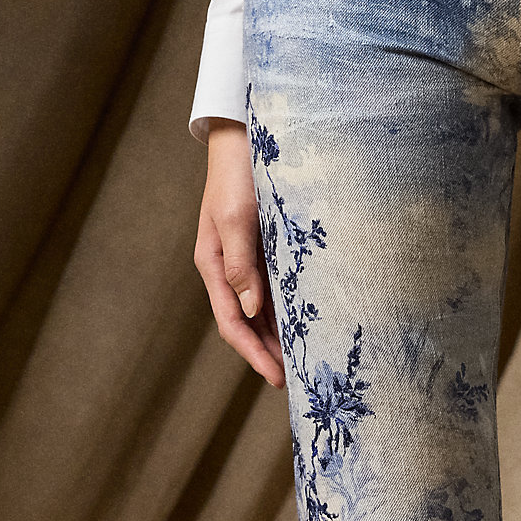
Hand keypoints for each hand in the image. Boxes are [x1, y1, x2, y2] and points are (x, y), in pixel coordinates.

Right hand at [194, 119, 283, 386]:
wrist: (245, 136)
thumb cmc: (238, 173)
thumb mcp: (236, 216)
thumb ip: (241, 263)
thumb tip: (251, 310)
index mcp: (213, 265)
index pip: (232, 323)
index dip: (254, 354)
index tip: (276, 380)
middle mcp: (228, 268)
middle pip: (247, 324)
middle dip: (268, 354)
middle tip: (296, 383)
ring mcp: (246, 260)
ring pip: (262, 311)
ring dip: (280, 337)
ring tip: (304, 364)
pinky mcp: (264, 250)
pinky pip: (276, 290)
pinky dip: (288, 312)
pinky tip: (307, 326)